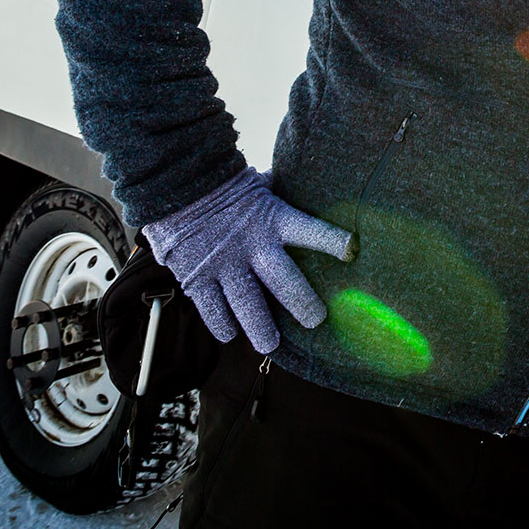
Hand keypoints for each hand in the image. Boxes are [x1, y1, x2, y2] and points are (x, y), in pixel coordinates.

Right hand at [141, 168, 353, 354]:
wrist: (177, 185)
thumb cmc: (226, 187)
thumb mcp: (260, 187)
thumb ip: (282, 200)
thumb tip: (311, 190)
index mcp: (272, 218)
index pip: (308, 230)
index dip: (331, 240)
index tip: (352, 251)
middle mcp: (251, 245)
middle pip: (283, 281)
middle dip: (302, 303)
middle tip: (315, 320)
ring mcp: (223, 264)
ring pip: (247, 305)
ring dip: (260, 329)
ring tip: (270, 344)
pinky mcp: (197, 278)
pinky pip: (213, 310)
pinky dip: (223, 324)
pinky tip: (230, 333)